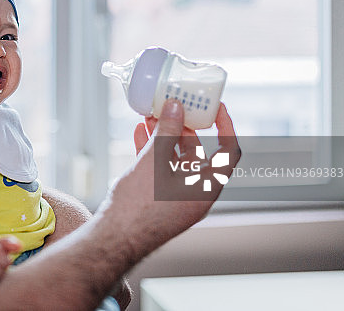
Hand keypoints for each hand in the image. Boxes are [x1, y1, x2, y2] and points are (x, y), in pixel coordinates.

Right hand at [101, 100, 239, 260]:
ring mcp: (176, 196)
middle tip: (172, 108)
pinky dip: (152, 151)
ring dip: (164, 137)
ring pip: (175, 160)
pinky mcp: (158, 198)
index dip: (225, 126)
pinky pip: (161, 170)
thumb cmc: (140, 205)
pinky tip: (139, 134)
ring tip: (150, 117)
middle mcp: (196, 192)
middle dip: (182, 127)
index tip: (215, 108)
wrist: (115, 237)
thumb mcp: (154, 161)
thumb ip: (167, 132)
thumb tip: (176, 107)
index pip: (228, 151)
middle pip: (198, 153)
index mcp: (206, 187)